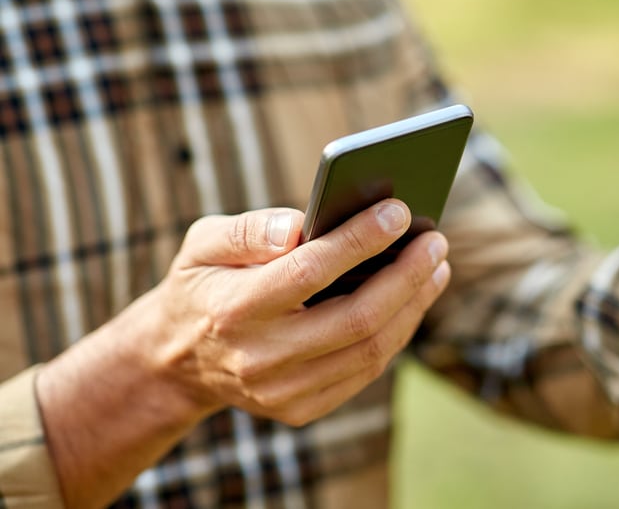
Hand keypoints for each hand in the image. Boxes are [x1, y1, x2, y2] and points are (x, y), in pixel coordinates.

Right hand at [36, 199, 448, 506]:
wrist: (178, 359)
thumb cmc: (203, 284)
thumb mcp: (203, 244)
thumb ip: (248, 230)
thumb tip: (299, 226)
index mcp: (233, 309)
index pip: (310, 270)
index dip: (360, 239)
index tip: (399, 210)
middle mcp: (260, 358)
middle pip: (356, 317)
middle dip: (406, 275)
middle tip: (435, 240)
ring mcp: (282, 392)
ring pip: (370, 349)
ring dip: (413, 305)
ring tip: (436, 266)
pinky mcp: (301, 410)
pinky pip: (365, 371)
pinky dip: (398, 333)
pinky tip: (414, 299)